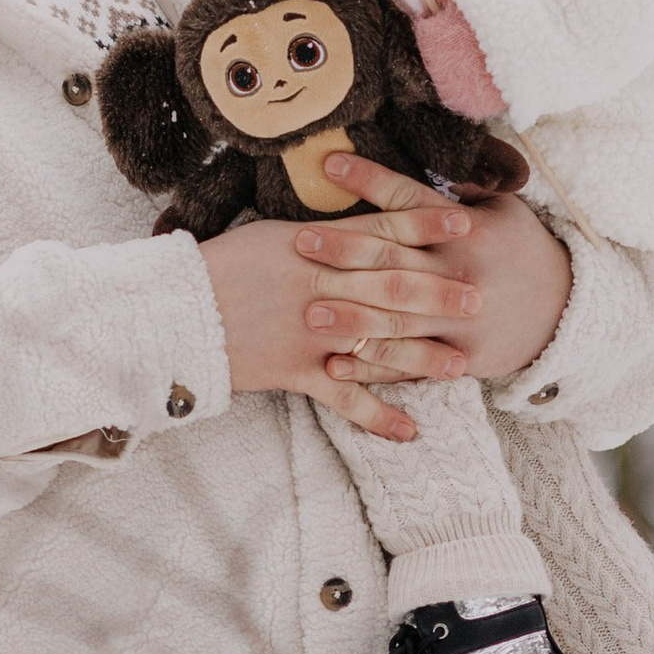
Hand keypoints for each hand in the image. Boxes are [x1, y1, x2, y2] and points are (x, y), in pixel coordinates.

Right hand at [197, 210, 484, 442]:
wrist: (173, 310)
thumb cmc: (220, 265)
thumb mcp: (270, 236)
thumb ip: (322, 236)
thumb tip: (363, 228)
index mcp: (314, 247)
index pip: (381, 232)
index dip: (425, 226)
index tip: (464, 222)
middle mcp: (320, 288)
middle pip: (392, 287)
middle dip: (439, 292)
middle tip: (481, 298)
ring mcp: (311, 334)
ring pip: (380, 344)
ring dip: (423, 355)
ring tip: (461, 364)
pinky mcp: (296, 372)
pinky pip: (344, 399)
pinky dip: (377, 416)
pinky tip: (411, 431)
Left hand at [291, 151, 571, 387]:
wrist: (565, 310)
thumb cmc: (519, 249)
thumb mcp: (502, 209)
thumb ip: (461, 187)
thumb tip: (431, 146)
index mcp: (469, 229)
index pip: (411, 200)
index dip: (370, 179)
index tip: (330, 163)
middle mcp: (461, 273)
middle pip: (395, 259)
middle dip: (346, 250)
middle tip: (301, 241)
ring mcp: (461, 319)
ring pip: (398, 318)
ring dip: (351, 316)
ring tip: (309, 310)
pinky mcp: (461, 358)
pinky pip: (410, 364)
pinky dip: (371, 367)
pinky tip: (335, 363)